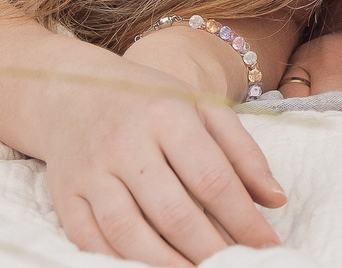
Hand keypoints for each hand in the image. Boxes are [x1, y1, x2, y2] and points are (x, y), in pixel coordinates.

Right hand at [38, 61, 283, 264]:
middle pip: (174, 213)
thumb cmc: (150, 103)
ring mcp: (91, 171)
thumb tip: (276, 200)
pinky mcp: (65, 195)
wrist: (72, 91)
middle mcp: (126, 143)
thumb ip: (242, 152)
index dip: (244, 220)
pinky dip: (117, 262)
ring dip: (166, 265)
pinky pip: (90, 240)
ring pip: (130, 233)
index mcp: (167, 115)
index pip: (212, 179)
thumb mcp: (202, 108)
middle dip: (210, 250)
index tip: (267, 247)